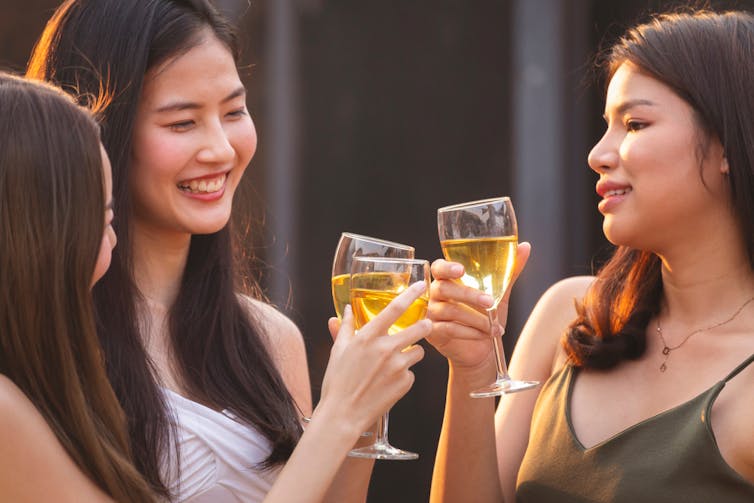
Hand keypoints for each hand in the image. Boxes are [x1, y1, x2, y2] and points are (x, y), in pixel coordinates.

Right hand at [316, 281, 429, 437]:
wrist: (343, 415)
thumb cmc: (337, 381)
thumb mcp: (338, 350)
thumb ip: (345, 327)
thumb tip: (347, 310)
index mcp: (368, 337)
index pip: (395, 308)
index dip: (411, 294)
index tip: (422, 285)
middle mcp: (385, 349)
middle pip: (420, 328)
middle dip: (426, 325)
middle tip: (425, 325)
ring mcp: (397, 367)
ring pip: (418, 352)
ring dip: (411, 353)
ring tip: (394, 362)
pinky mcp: (405, 383)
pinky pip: (411, 373)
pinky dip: (403, 375)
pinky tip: (388, 382)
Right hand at [427, 242, 530, 371]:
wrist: (482, 349)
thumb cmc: (487, 316)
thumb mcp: (500, 294)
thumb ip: (509, 271)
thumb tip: (525, 247)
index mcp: (447, 280)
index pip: (438, 267)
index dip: (447, 267)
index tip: (462, 270)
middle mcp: (435, 295)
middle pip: (444, 288)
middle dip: (469, 295)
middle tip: (490, 302)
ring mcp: (431, 314)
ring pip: (449, 311)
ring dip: (475, 318)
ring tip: (493, 325)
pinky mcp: (433, 333)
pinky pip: (448, 329)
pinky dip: (469, 332)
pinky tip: (483, 334)